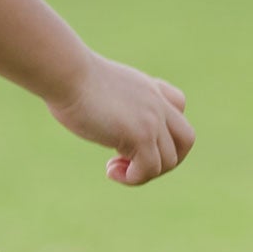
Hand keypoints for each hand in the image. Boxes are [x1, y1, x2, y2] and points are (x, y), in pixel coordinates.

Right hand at [47, 52, 194, 186]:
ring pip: (170, 160)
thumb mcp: (96, 85)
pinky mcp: (141, 135)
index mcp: (147, 88)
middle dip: (165, 159)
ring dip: (144, 172)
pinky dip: (133, 178)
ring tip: (114, 168)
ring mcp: (152, 119)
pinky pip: (150, 169)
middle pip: (186, 139)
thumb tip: (96, 112)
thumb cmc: (67, 78)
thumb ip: (109, 99)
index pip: (178, 105)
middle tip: (133, 162)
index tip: (132, 134)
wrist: (67, 73)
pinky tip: (110, 171)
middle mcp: (157, 103)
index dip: (164, 128)